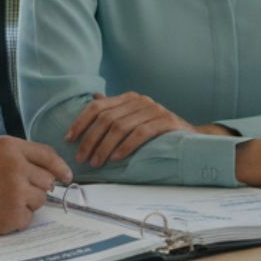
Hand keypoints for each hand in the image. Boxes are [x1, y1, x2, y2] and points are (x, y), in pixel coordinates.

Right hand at [0, 136, 74, 237]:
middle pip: (47, 181)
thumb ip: (16, 157)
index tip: (66, 176)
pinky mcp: (12, 214)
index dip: (59, 167)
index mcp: (10, 147)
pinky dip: (15, 220)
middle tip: (12, 193)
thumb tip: (49, 170)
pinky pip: (27, 219)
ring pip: (40, 200)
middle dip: (35, 188)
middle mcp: (17, 167)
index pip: (47, 155)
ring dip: (25, 204)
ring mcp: (16, 192)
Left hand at [66, 92, 194, 166]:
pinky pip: (140, 133)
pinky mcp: (166, 121)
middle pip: (107, 118)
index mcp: (128, 98)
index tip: (69, 139)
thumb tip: (93, 99)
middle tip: (82, 159)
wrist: (191, 137)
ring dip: (104, 147)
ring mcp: (154, 109)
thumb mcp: (134, 119)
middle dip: (90, 140)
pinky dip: (125, 146)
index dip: (81, 122)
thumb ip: (115, 110)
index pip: (97, 107)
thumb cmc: (158, 131)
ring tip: (96, 163)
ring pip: (121, 127)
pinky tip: (116, 158)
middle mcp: (140, 100)